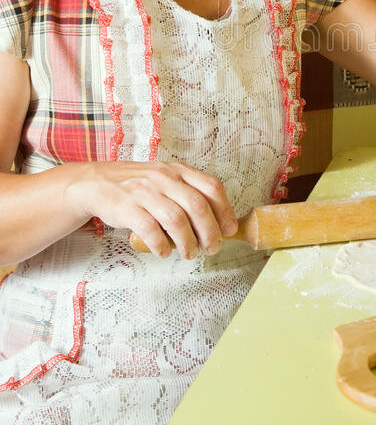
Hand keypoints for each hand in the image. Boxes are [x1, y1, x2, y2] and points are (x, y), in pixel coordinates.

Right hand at [64, 161, 238, 258]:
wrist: (96, 183)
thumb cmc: (138, 186)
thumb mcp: (166, 179)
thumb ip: (188, 193)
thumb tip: (217, 222)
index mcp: (179, 170)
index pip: (212, 187)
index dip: (225, 210)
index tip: (229, 229)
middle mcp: (164, 178)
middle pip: (198, 206)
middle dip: (210, 232)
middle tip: (212, 248)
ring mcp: (145, 192)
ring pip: (176, 220)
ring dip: (188, 242)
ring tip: (190, 254)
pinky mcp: (127, 208)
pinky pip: (150, 230)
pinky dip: (161, 245)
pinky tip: (164, 252)